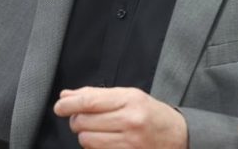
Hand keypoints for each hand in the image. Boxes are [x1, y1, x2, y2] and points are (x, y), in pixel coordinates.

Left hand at [53, 86, 186, 148]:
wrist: (178, 136)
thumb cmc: (151, 113)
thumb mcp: (129, 95)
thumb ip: (96, 95)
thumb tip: (66, 96)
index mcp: (130, 100)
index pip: (89, 101)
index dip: (69, 104)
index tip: (59, 106)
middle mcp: (130, 121)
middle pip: (84, 122)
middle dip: (77, 120)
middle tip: (84, 118)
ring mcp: (128, 142)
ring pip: (87, 140)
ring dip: (85, 135)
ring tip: (96, 130)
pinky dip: (94, 146)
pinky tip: (104, 140)